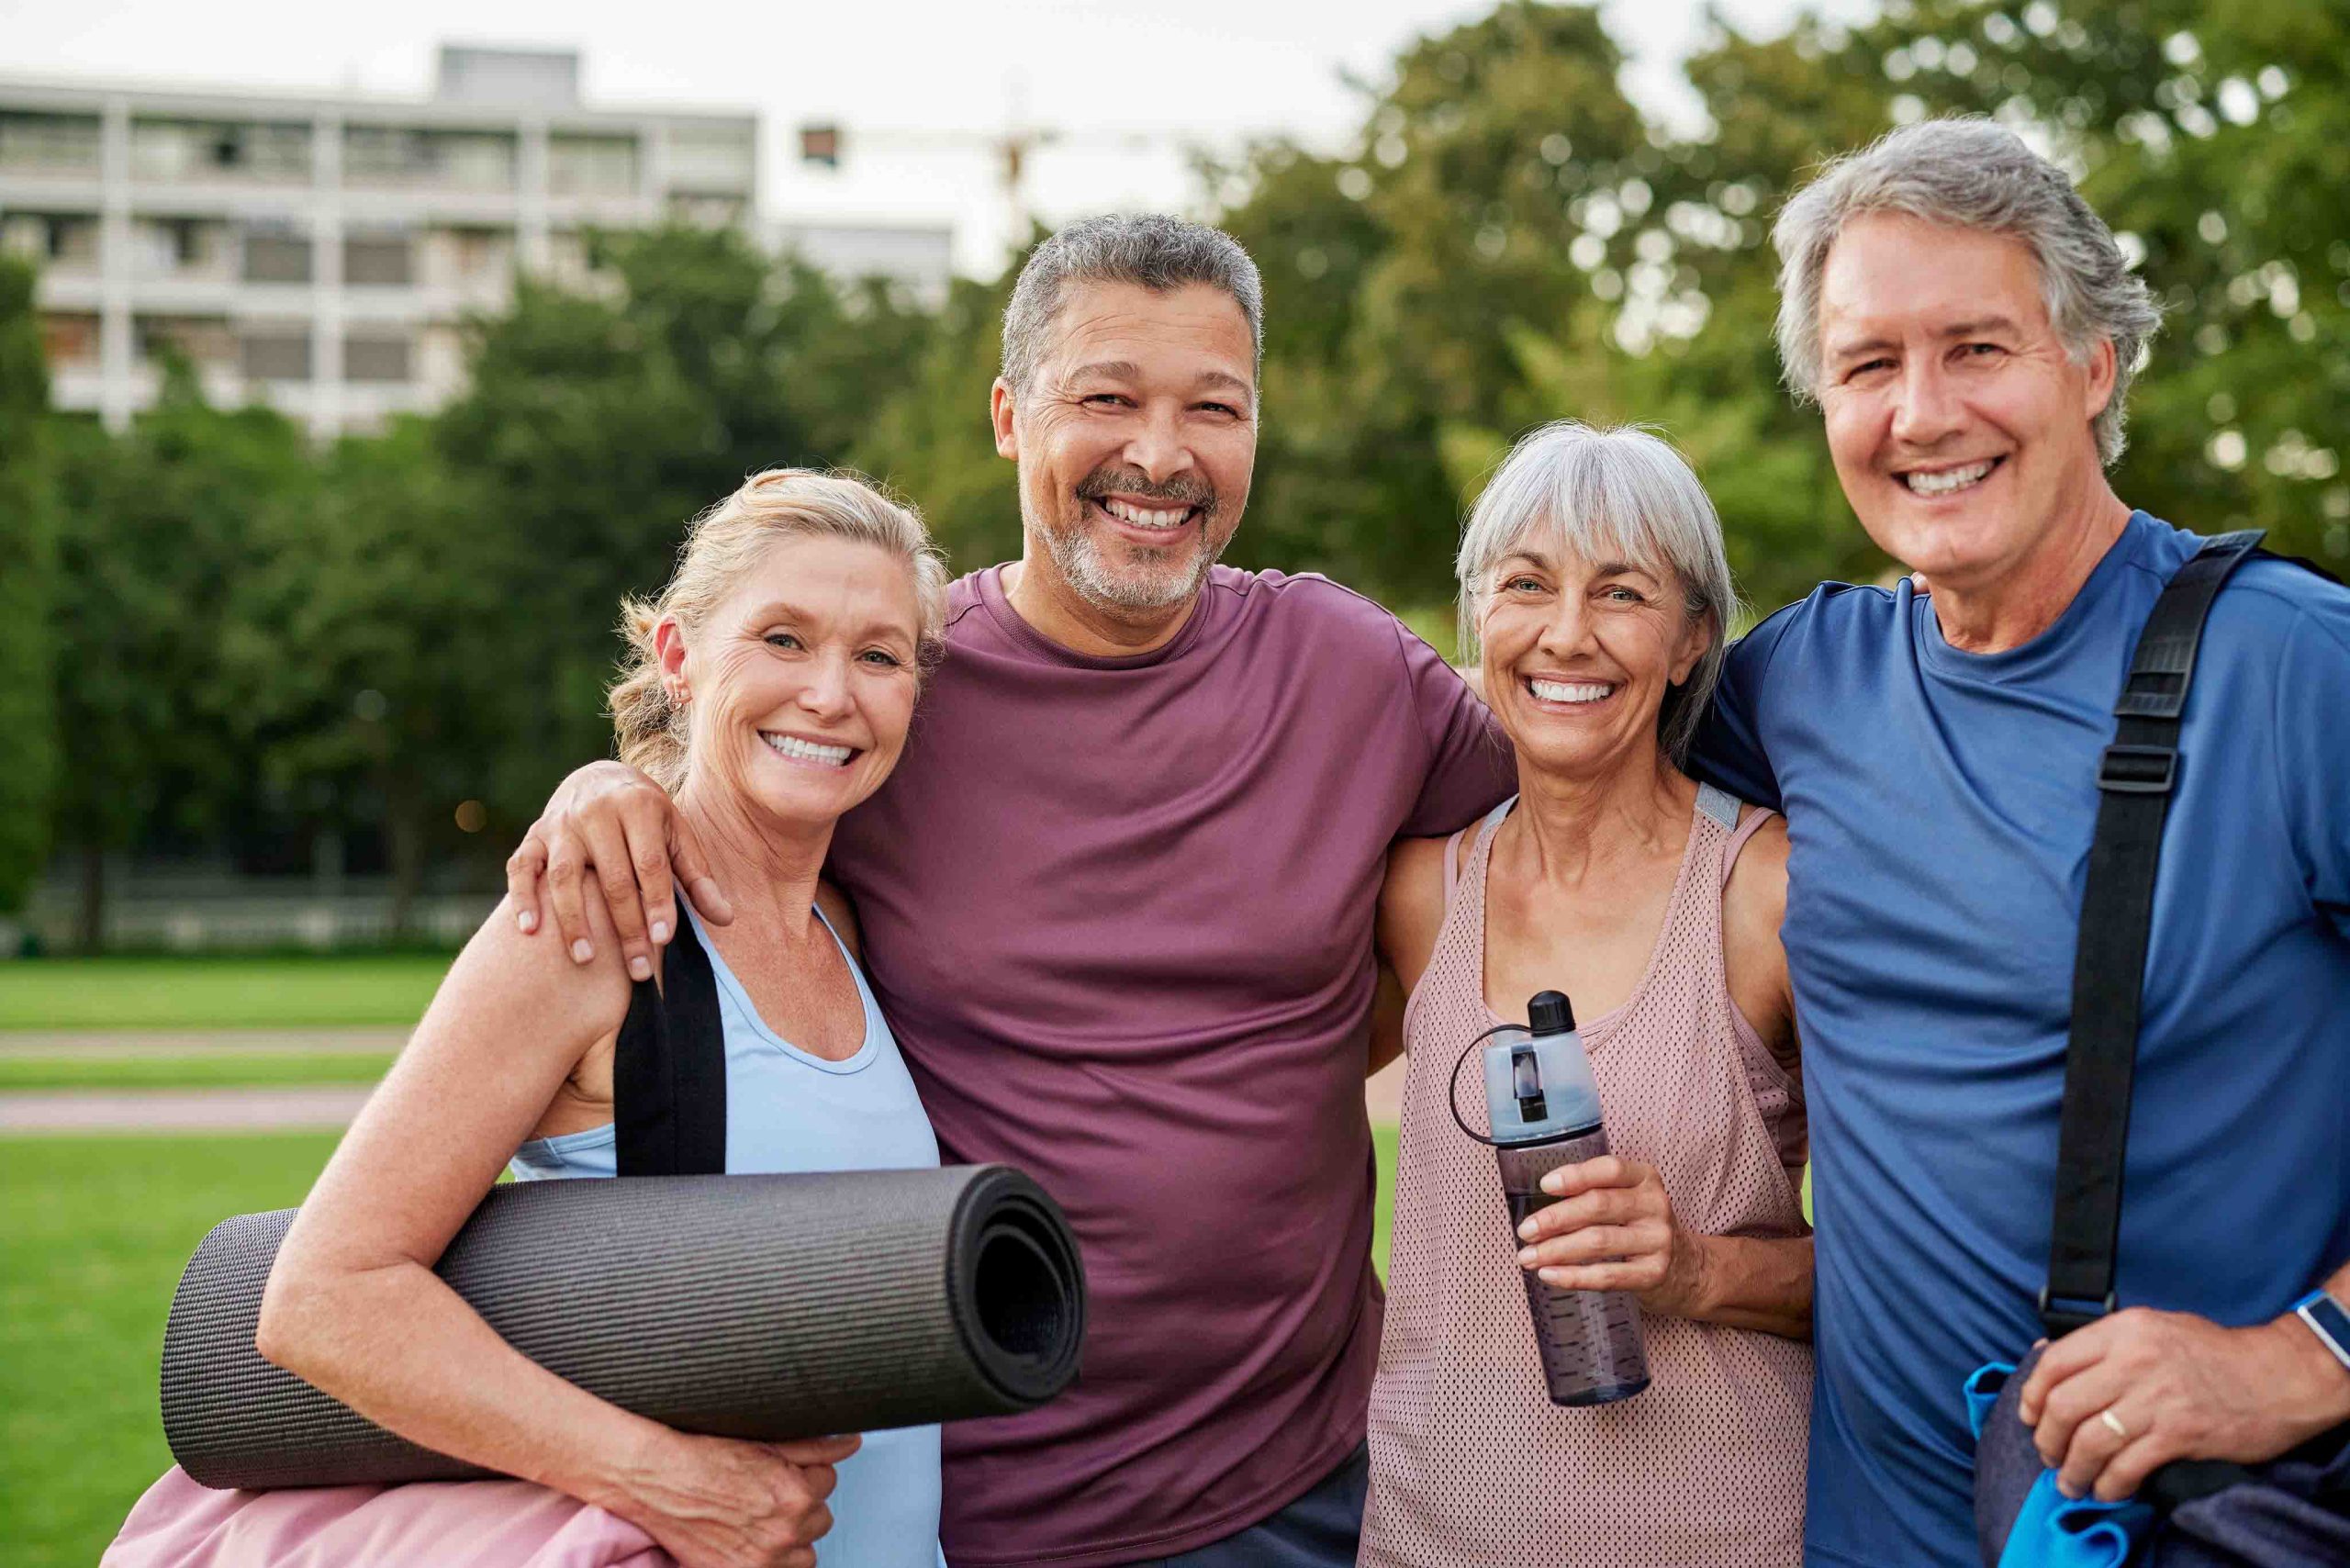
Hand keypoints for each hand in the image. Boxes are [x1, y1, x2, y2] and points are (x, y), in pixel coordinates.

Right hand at [506, 761, 732, 978]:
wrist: (600, 778)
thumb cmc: (648, 819)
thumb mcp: (677, 837)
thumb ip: (698, 878)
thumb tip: (726, 920)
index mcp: (638, 807)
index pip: (650, 863)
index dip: (657, 902)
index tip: (663, 940)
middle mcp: (596, 811)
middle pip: (612, 877)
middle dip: (626, 927)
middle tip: (638, 970)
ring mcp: (560, 823)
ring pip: (564, 875)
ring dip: (573, 919)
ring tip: (585, 959)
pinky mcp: (534, 836)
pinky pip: (521, 868)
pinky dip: (523, 897)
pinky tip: (529, 930)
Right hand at [607, 1431, 859, 1567]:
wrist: (659, 1480)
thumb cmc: (706, 1458)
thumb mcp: (766, 1443)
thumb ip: (815, 1448)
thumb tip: (850, 1443)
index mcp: (795, 1495)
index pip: (827, 1483)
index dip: (804, 1475)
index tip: (782, 1474)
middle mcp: (783, 1532)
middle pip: (819, 1520)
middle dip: (800, 1507)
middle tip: (768, 1496)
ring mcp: (761, 1560)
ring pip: (804, 1554)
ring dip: (790, 1539)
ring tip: (762, 1520)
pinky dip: (770, 1561)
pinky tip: (752, 1541)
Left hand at [1514, 1154, 1709, 1318]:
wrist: (1689, 1268)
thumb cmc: (1642, 1227)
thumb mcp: (1630, 1199)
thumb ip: (1596, 1192)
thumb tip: (1540, 1204)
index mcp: (1645, 1179)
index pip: (1610, 1169)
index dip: (1576, 1176)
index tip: (1545, 1185)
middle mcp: (1655, 1206)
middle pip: (1598, 1206)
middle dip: (1555, 1219)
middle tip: (1525, 1231)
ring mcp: (1657, 1241)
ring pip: (1598, 1242)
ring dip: (1555, 1250)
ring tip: (1528, 1257)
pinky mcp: (1654, 1274)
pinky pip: (1606, 1276)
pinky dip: (1573, 1276)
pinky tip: (1550, 1275)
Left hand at [2019, 1306, 2349, 1501]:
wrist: (2277, 1374)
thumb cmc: (2213, 1352)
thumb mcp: (2154, 1327)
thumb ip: (2104, 1343)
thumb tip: (2045, 1358)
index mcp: (2123, 1330)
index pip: (2054, 1363)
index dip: (2032, 1395)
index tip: (2029, 1417)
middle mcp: (2133, 1361)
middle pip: (2064, 1406)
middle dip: (2047, 1438)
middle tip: (2048, 1455)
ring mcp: (2156, 1399)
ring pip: (2090, 1441)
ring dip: (2072, 1469)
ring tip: (2070, 1482)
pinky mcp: (2180, 1434)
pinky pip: (2127, 1466)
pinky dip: (2109, 1484)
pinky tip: (2107, 1490)